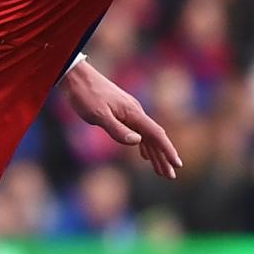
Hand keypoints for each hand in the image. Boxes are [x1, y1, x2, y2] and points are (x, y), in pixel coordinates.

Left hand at [59, 59, 180, 179]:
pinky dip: (144, 145)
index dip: (168, 150)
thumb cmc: (85, 95)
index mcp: (133, 113)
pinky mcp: (122, 113)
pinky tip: (144, 155)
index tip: (177, 165)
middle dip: (163, 157)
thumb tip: (138, 142)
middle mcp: (136, 112)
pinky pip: (138, 132)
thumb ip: (117, 130)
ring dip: (154, 154)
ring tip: (160, 171)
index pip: (156, 134)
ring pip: (147, 136)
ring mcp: (129, 112)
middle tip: (171, 176)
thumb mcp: (98, 115)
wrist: (76, 76)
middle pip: (154, 138)